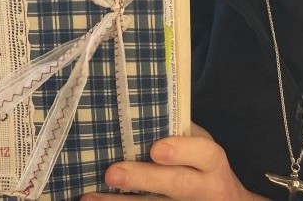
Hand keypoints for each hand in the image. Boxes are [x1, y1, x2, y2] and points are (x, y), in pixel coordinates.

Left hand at [81, 124, 266, 200]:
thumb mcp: (201, 146)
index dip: (180, 150)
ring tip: (91, 197)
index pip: (203, 153)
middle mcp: (203, 187)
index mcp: (211, 162)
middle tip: (113, 173)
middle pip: (176, 184)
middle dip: (144, 179)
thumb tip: (137, 110)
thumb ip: (178, 132)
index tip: (156, 149)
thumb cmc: (204, 165)